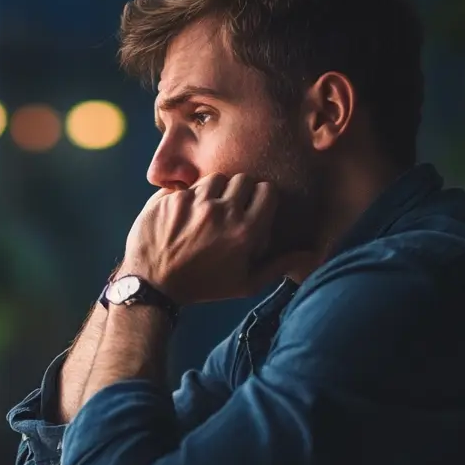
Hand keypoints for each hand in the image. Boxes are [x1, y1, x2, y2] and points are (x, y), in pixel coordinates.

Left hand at [120, 173, 285, 304]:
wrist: (153, 286)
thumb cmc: (204, 286)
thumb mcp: (245, 284)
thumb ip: (280, 265)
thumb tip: (311, 253)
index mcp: (245, 231)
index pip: (267, 190)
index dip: (261, 198)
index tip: (253, 208)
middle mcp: (222, 212)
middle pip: (243, 179)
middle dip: (239, 192)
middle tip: (230, 209)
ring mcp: (194, 203)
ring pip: (215, 178)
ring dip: (214, 191)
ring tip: (206, 212)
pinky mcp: (170, 199)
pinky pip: (187, 187)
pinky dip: (188, 198)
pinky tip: (183, 218)